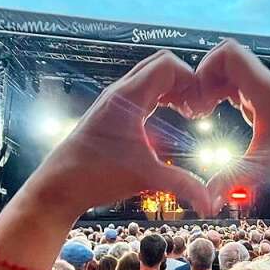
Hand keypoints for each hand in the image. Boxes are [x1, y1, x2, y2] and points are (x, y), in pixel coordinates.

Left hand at [26, 51, 211, 220]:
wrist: (58, 186)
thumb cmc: (94, 177)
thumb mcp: (145, 178)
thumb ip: (182, 186)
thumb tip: (211, 204)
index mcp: (128, 98)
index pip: (167, 64)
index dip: (191, 78)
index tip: (200, 105)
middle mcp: (120, 92)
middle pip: (161, 65)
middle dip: (185, 81)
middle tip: (197, 107)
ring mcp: (114, 100)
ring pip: (151, 77)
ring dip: (173, 88)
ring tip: (187, 112)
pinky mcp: (112, 111)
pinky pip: (142, 91)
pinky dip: (160, 96)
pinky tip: (169, 119)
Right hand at [193, 40, 269, 210]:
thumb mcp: (265, 168)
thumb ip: (233, 179)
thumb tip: (206, 201)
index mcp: (265, 90)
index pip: (228, 53)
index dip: (205, 67)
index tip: (198, 96)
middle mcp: (265, 85)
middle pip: (225, 59)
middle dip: (203, 77)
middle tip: (196, 105)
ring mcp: (265, 93)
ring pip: (229, 72)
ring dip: (210, 86)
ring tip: (201, 112)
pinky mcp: (264, 104)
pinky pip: (236, 87)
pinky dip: (220, 94)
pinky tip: (214, 115)